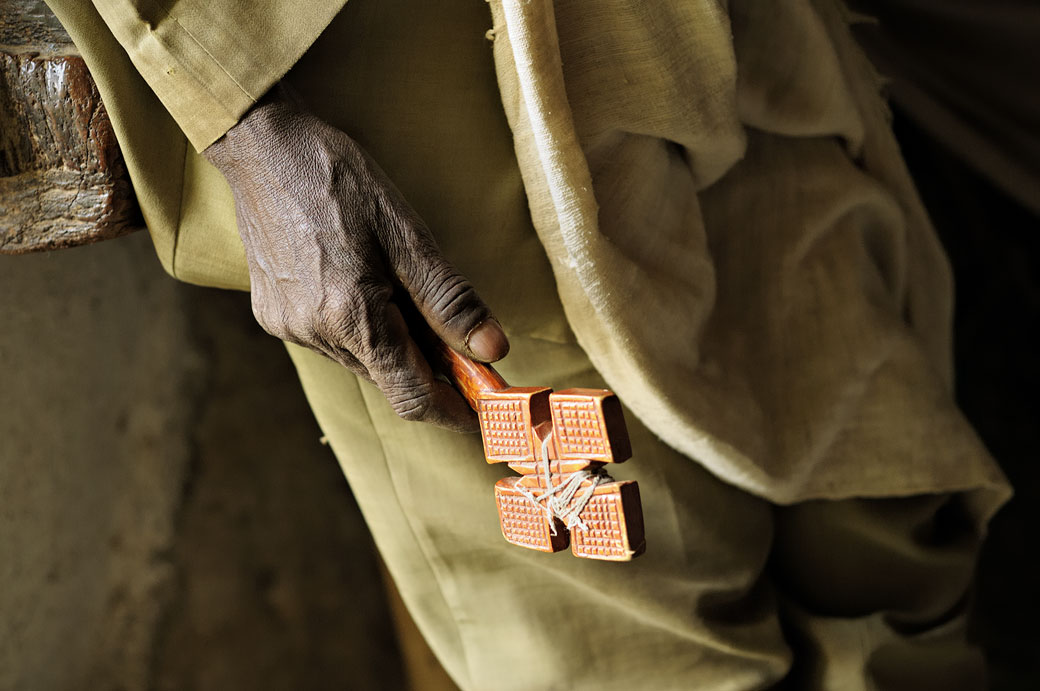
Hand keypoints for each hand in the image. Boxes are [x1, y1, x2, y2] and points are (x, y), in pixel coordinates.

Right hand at [203, 86, 508, 431]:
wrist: (264, 147)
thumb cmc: (341, 181)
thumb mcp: (409, 236)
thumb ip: (451, 301)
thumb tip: (492, 349)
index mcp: (353, 315)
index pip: (412, 396)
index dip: (452, 412)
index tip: (481, 414)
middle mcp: (316, 333)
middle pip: (389, 379)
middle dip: (430, 369)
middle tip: (460, 340)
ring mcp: (289, 328)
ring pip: (361, 361)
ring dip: (394, 346)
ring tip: (405, 295)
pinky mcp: (273, 315)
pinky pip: (331, 341)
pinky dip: (360, 329)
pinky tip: (364, 287)